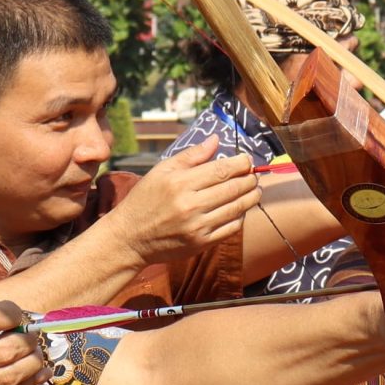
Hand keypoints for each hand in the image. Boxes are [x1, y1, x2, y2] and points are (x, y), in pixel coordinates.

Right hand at [110, 139, 259, 264]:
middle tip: (254, 174)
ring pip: (237, 208)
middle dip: (250, 179)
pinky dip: (241, 216)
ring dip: (251, 197)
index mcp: (181, 183)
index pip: (222, 170)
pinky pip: (231, 228)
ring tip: (254, 190)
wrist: (130, 238)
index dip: (241, 163)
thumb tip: (216, 140)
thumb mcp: (161, 171)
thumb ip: (191, 156)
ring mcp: (198, 226)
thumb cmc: (144, 200)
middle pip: (234, 188)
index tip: (246, 160)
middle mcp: (191, 205)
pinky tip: (241, 209)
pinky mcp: (202, 243)